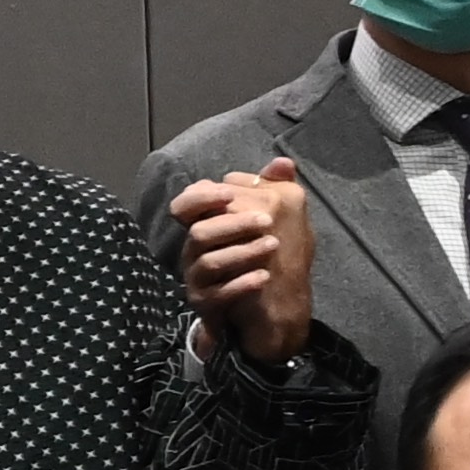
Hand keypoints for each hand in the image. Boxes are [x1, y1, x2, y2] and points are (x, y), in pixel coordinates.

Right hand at [169, 156, 319, 366]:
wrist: (267, 306)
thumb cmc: (264, 255)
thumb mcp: (273, 220)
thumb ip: (273, 190)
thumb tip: (285, 162)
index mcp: (205, 226)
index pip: (185, 206)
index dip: (200, 198)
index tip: (230, 194)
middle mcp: (195, 251)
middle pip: (200, 232)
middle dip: (233, 224)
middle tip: (267, 220)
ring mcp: (198, 278)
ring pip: (209, 262)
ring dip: (242, 252)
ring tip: (273, 246)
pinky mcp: (207, 304)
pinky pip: (218, 294)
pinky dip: (241, 284)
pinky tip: (264, 276)